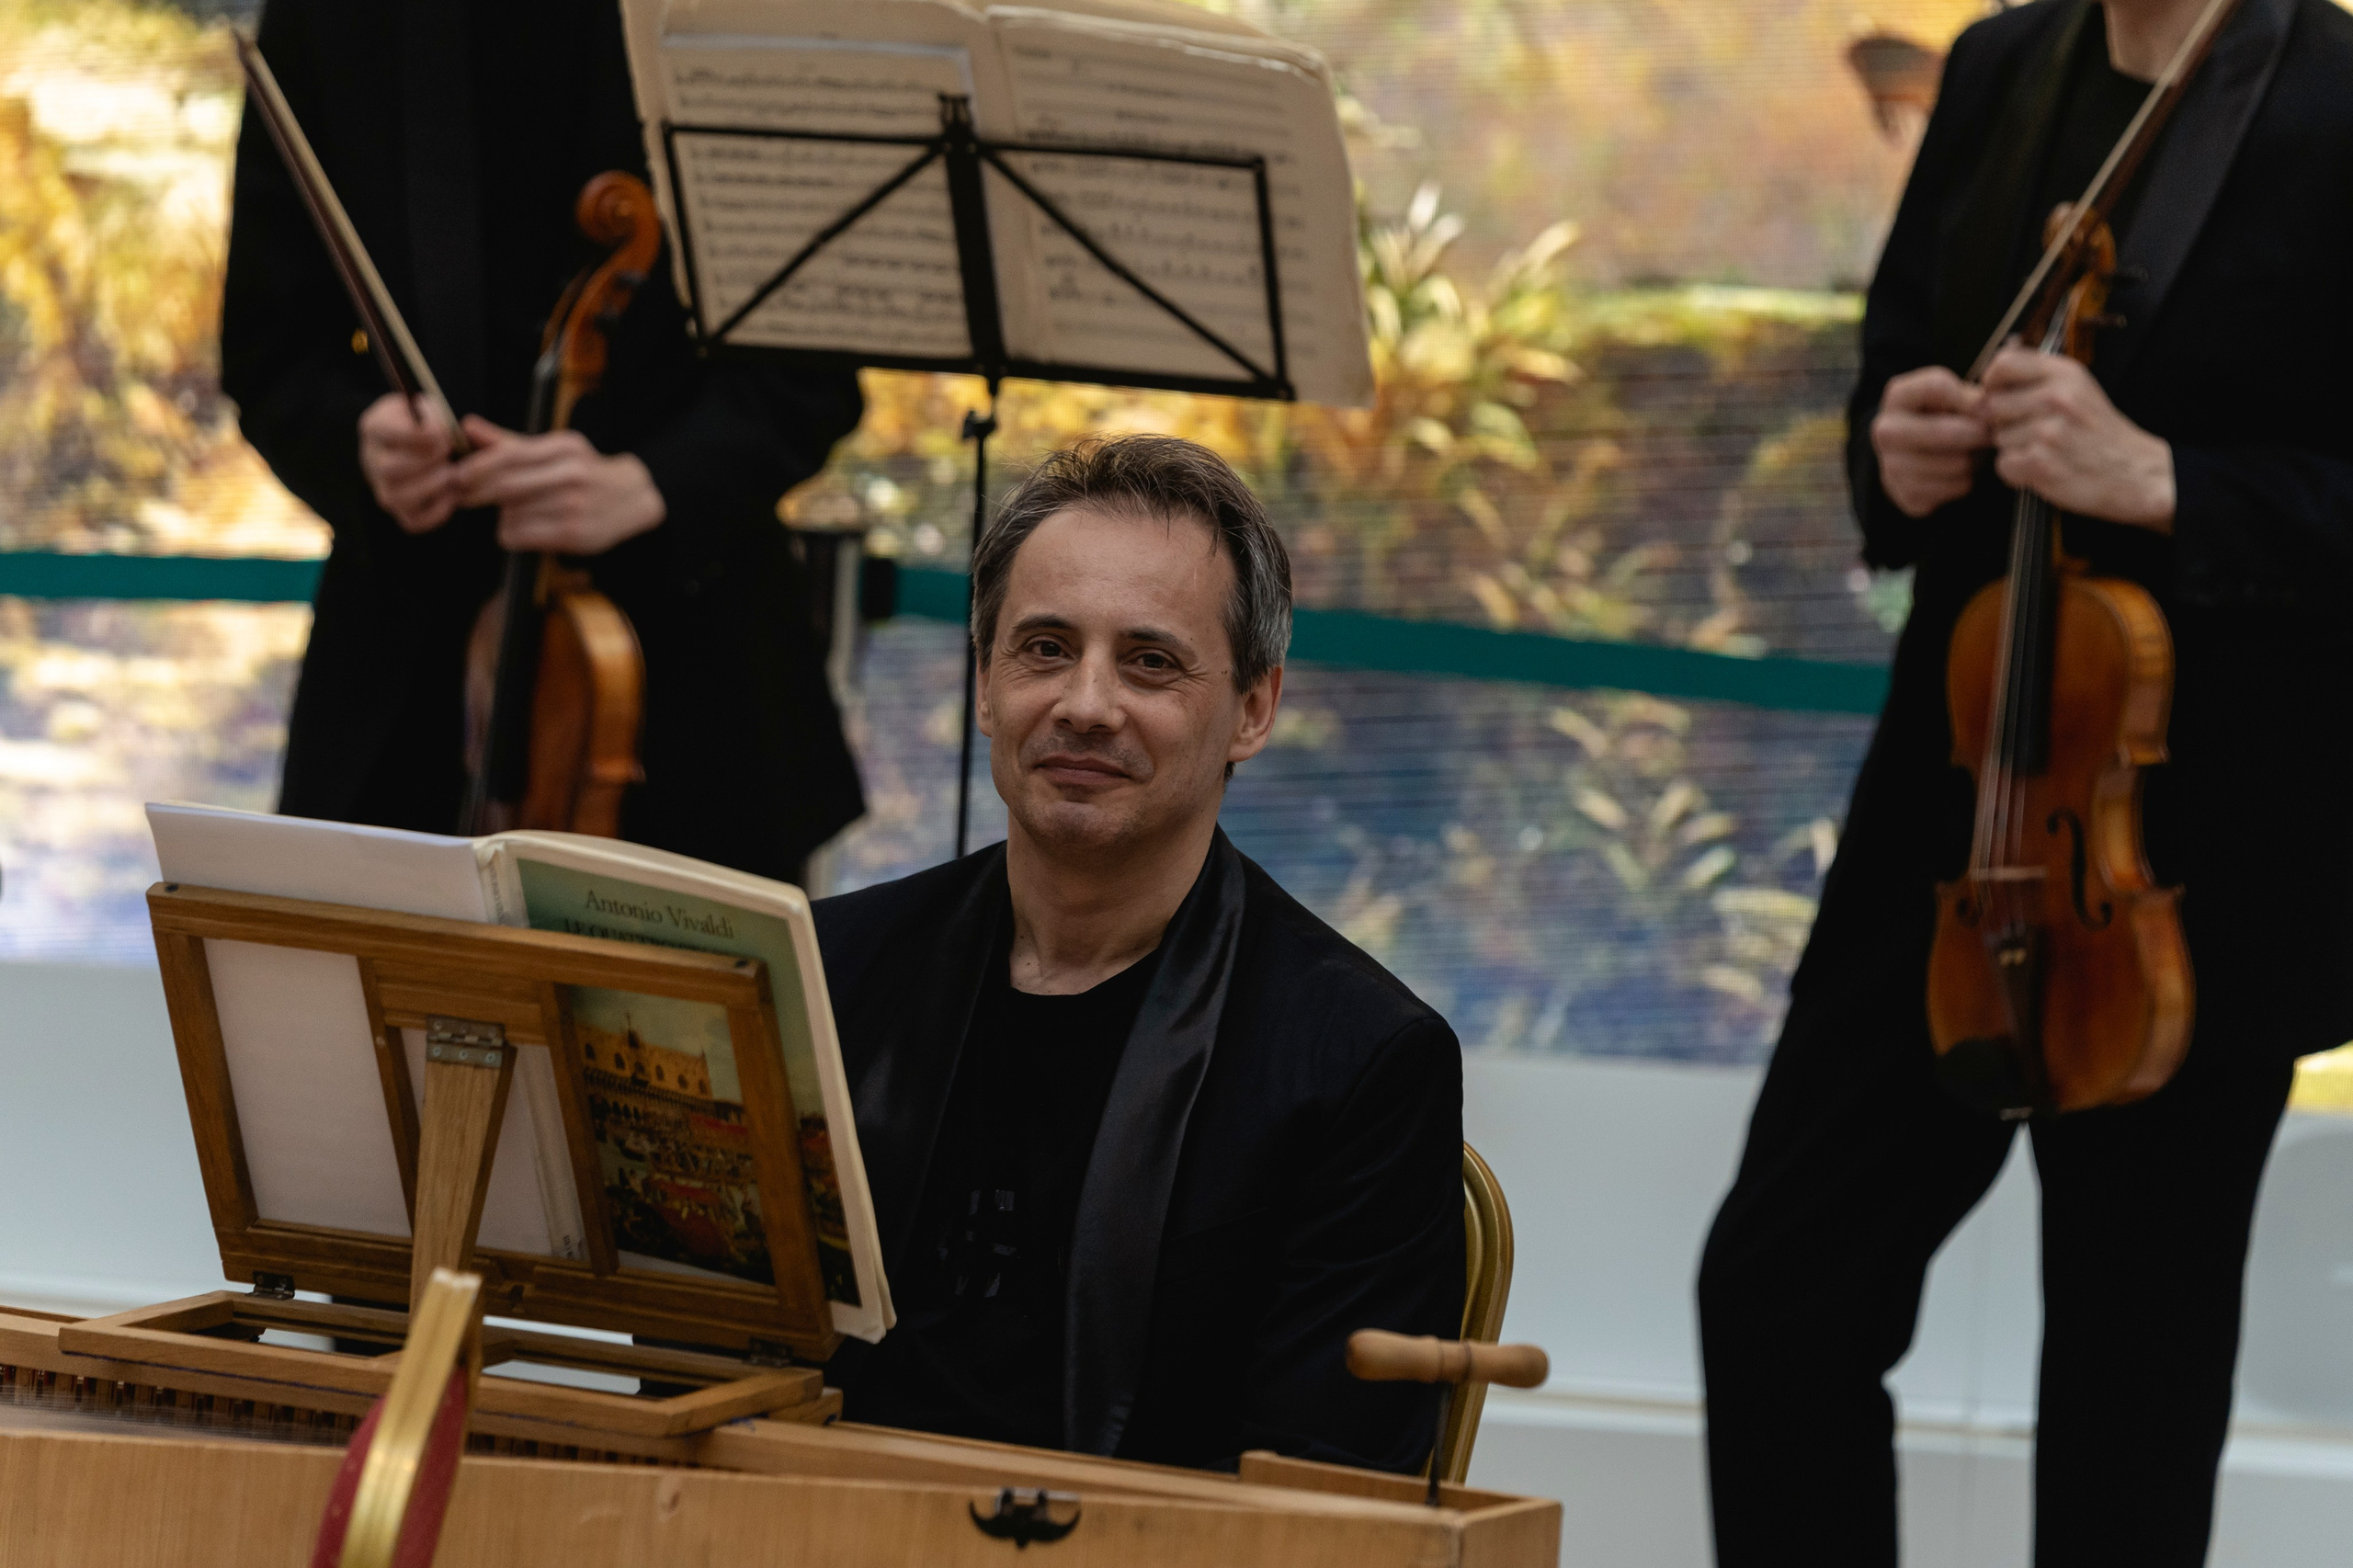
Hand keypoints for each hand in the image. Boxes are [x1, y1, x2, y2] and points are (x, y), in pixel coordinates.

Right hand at [358, 393, 458, 533]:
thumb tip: (439, 433)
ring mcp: (382, 487)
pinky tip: (452, 494)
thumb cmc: (425, 421)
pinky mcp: (399, 509)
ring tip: (451, 474)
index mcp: (374, 426)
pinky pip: (412, 522)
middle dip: (425, 461)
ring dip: (431, 487)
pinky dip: (436, 513)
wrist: (423, 442)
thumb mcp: (427, 406)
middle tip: (448, 452)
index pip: (383, 431)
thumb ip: (432, 415)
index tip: (442, 433)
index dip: (417, 435)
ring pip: (397, 498)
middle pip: (389, 468)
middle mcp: (371, 459)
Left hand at [453, 415, 665, 554]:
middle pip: (506, 486)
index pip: (510, 455)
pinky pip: (522, 535)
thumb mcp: (553, 449)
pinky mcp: (574, 534)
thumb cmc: (583, 472)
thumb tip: (467, 425)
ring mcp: (574, 505)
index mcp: (563, 447)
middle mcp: (570, 474)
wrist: (632, 499)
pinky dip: (511, 534)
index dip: (478, 467)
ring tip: (510, 512)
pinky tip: (519, 529)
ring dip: (501, 515)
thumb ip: (509, 441)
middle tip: (463, 496)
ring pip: (511, 513)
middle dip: (478, 492)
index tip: (458, 475)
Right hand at [1870, 365, 1989, 517]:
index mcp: (1897, 397)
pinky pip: (1955, 488)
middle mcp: (1885, 431)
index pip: (1936, 387)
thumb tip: (1988, 413)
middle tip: (1990, 435)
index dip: (1970, 398)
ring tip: (1973, 452)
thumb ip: (1973, 398)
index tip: (1987, 408)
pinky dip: (1966, 481)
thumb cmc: (1944, 417)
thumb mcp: (1956, 396)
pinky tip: (1960, 472)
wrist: (1917, 455)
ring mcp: (1891, 466)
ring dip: (1974, 459)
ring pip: (1955, 464)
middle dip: (1977, 434)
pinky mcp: (1906, 495)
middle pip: (1943, 431)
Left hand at [1983, 345, 2174, 530]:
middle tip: (2033, 431)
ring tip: (2046, 450)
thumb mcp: (2077, 389)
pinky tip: (2043, 468)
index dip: (1991, 382)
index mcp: (2064, 374)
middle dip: (2004, 422)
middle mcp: (2057, 398)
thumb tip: (1989, 377)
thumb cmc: (2099, 433)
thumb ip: (2036, 378)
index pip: (2003, 363)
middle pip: (1993, 405)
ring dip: (2014, 449)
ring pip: (1998, 438)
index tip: (1997, 394)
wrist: (2134, 471)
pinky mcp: (2042, 463)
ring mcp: (2049, 431)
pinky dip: (2017, 473)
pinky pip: (2004, 465)